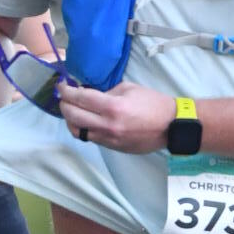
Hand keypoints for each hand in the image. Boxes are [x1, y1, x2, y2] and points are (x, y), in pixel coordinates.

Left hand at [56, 80, 173, 153]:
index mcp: (113, 106)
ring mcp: (109, 138)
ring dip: (70, 120)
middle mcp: (107, 124)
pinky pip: (90, 138)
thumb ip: (107, 91)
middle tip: (64, 97)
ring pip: (77, 131)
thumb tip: (89, 95)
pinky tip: (84, 121)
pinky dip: (82, 128)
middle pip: (73, 116)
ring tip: (71, 110)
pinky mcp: (112, 147)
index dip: (66, 91)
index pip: (80, 98)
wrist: (172, 126)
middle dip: (64, 105)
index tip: (61, 86)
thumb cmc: (153, 103)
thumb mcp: (129, 89)